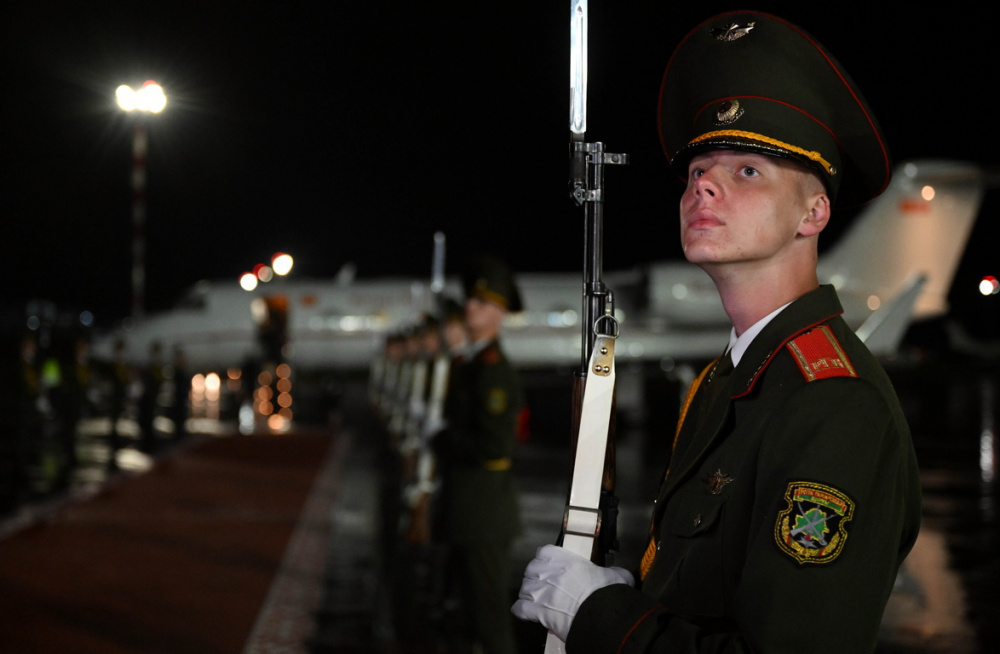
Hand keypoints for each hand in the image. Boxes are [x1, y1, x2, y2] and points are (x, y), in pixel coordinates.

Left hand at [511, 544, 633, 641]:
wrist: (599, 613)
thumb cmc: (606, 591)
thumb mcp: (615, 574)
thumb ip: (612, 571)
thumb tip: (617, 574)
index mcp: (562, 558)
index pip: (544, 552)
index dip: (547, 560)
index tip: (553, 567)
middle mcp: (546, 571)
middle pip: (531, 570)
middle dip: (537, 577)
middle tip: (548, 586)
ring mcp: (538, 591)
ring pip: (523, 588)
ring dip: (529, 594)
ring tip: (538, 601)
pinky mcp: (535, 610)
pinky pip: (519, 608)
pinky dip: (522, 611)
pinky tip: (528, 614)